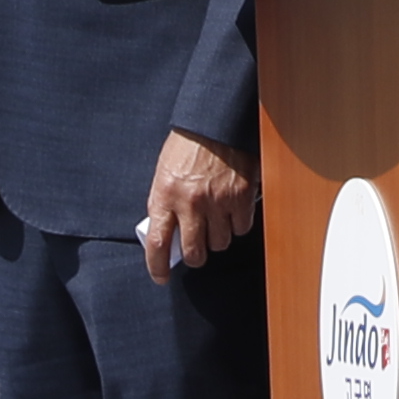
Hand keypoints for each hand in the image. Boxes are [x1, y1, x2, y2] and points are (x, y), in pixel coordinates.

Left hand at [142, 126, 256, 278]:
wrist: (216, 121)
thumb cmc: (187, 146)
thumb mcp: (164, 173)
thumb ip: (164, 205)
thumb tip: (168, 236)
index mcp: (166, 195)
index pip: (158, 243)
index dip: (157, 267)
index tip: (160, 277)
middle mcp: (191, 202)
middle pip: (194, 253)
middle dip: (194, 257)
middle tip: (196, 251)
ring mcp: (218, 201)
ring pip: (220, 244)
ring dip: (217, 239)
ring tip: (215, 224)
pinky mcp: (241, 196)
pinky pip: (241, 228)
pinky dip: (237, 225)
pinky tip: (232, 212)